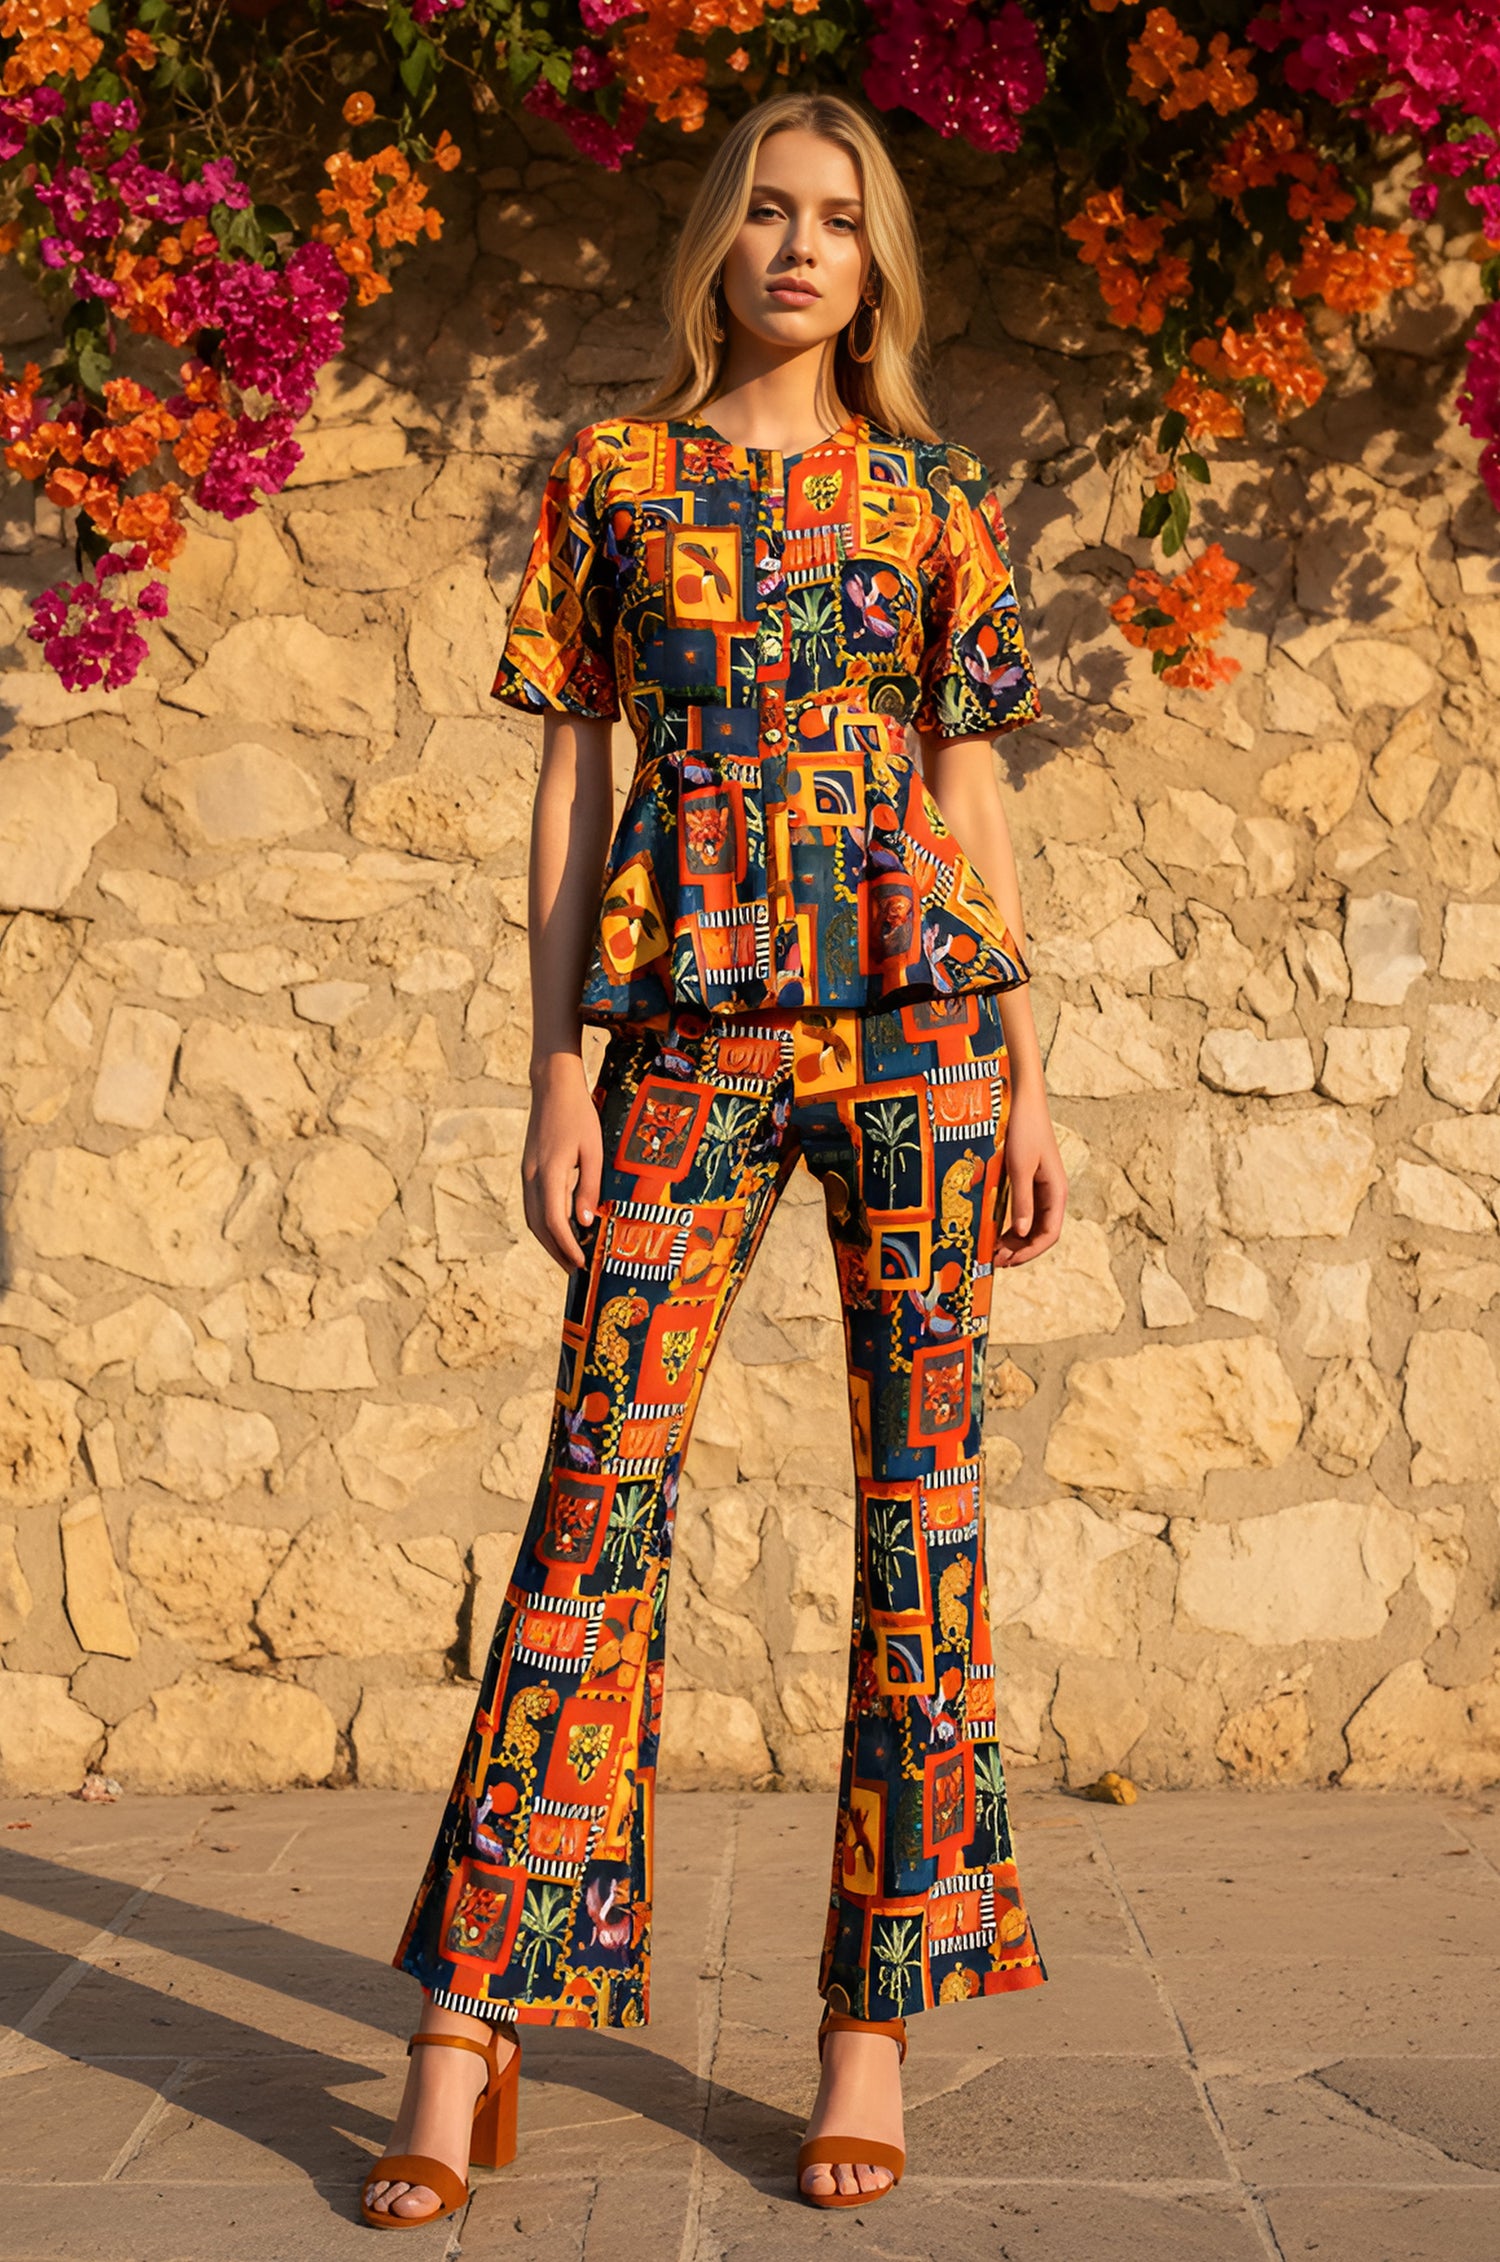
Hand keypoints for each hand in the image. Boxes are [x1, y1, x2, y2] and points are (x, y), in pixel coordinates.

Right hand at [522, 1052, 602, 1271]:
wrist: (552, 1087)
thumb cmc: (579, 1115)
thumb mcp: (593, 1150)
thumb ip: (589, 1187)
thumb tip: (585, 1223)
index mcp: (549, 1173)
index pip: (555, 1221)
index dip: (568, 1246)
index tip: (582, 1263)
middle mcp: (532, 1177)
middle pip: (539, 1226)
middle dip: (556, 1251)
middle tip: (576, 1270)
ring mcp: (527, 1174)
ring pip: (532, 1218)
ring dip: (548, 1240)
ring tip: (568, 1255)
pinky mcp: (528, 1170)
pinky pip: (533, 1205)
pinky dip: (544, 1224)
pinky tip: (561, 1228)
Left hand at [996, 1086, 1066, 1266]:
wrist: (1024, 1101)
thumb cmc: (1024, 1129)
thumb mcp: (1020, 1167)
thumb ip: (1022, 1200)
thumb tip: (1020, 1233)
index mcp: (1057, 1192)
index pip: (1049, 1234)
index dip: (1029, 1252)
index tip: (1006, 1261)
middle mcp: (1053, 1194)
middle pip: (1041, 1233)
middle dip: (1020, 1250)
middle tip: (994, 1260)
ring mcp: (1042, 1188)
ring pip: (1032, 1225)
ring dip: (1016, 1241)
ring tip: (994, 1250)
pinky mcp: (1030, 1182)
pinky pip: (1025, 1211)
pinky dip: (1013, 1225)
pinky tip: (997, 1231)